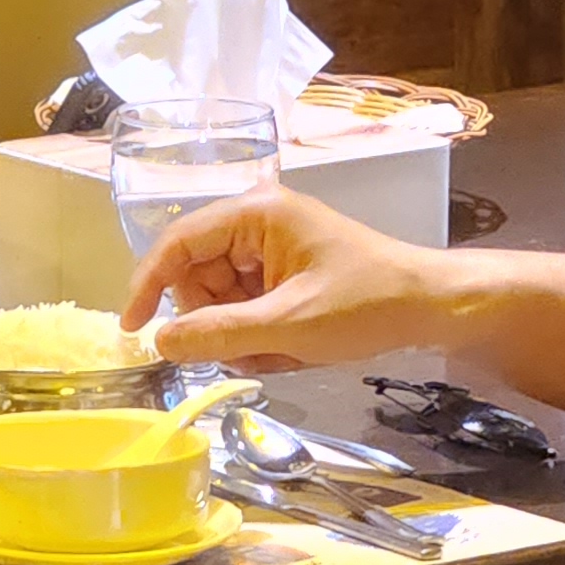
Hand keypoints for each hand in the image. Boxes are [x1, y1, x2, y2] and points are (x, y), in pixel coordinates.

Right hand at [121, 187, 457, 372]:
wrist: (431, 306)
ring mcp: (272, 247)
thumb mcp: (288, 325)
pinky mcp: (286, 272)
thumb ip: (219, 334)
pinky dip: (261, 335)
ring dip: (241, 334)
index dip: (148, 285)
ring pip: (222, 298)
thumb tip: (159, 343)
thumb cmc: (366, 305)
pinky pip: (248, 307)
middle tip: (249, 349)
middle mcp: (258, 221)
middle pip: (198, 275)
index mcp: (255, 213)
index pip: (177, 242)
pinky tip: (294, 348)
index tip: (133, 330)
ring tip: (284, 350)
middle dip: (214, 320)